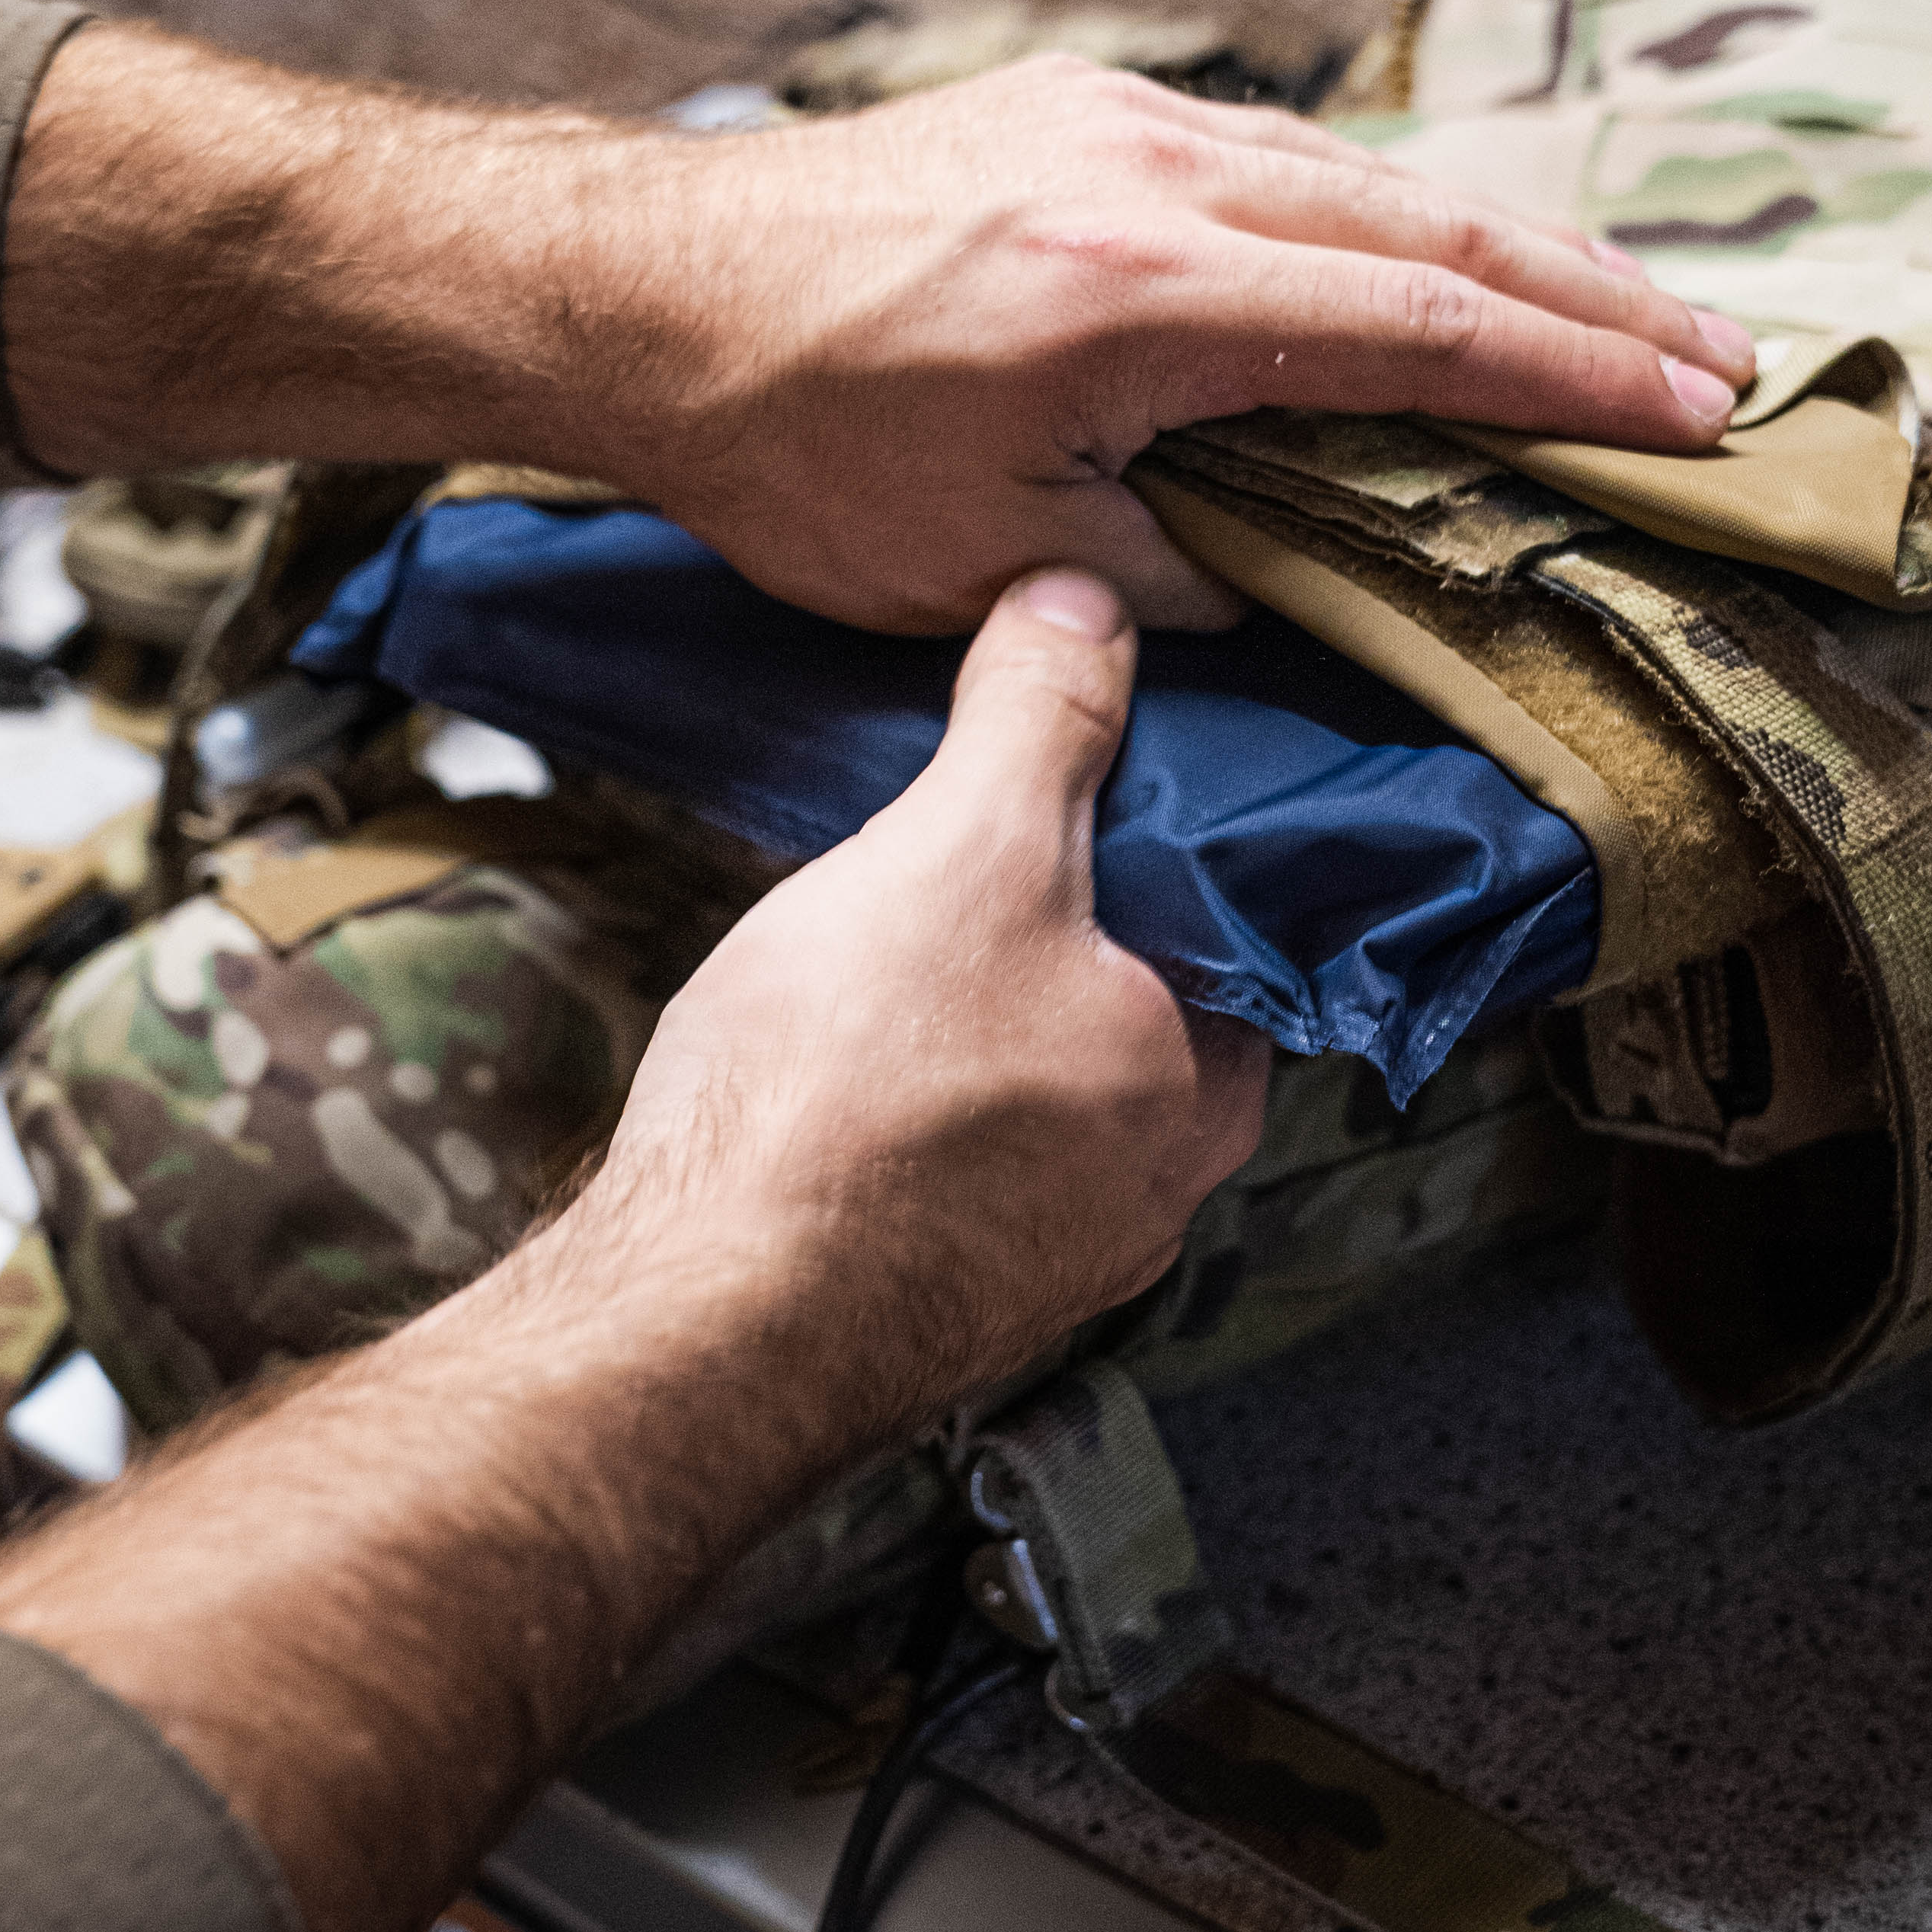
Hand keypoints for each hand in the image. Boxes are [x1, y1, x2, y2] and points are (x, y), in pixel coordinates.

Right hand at [577, 564, 1266, 1418]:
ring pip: (1033, 1086)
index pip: (1235, 918)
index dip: (1154, 823)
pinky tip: (826, 1065)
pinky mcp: (935, 1295)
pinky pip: (947, 1162)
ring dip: (966, 1017)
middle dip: (1047, 919)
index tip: (1075, 766)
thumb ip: (1040, 719)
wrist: (696, 1322)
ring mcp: (1044, 1257)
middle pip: (1130, 999)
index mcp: (1207, 1081)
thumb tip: (1086, 609)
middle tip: (950, 844)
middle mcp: (1152, 1188)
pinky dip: (901, 1103)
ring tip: (871, 950)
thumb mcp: (962, 848)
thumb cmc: (844, 1104)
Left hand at [609, 55, 1755, 629]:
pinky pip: (1281, 153)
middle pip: (1435, 224)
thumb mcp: (984, 561)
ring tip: (1621, 309)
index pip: (1425, 327)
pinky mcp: (1080, 107)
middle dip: (1594, 297)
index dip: (1576, 375)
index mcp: (1141, 292)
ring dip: (1506, 244)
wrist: (640, 292)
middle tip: (1724, 361)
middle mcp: (1151, 174)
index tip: (1696, 415)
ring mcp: (1117, 119)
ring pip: (1367, 175)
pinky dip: (1388, 208)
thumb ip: (1165, 576)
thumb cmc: (788, 442)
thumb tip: (1292, 588)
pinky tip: (1443, 252)